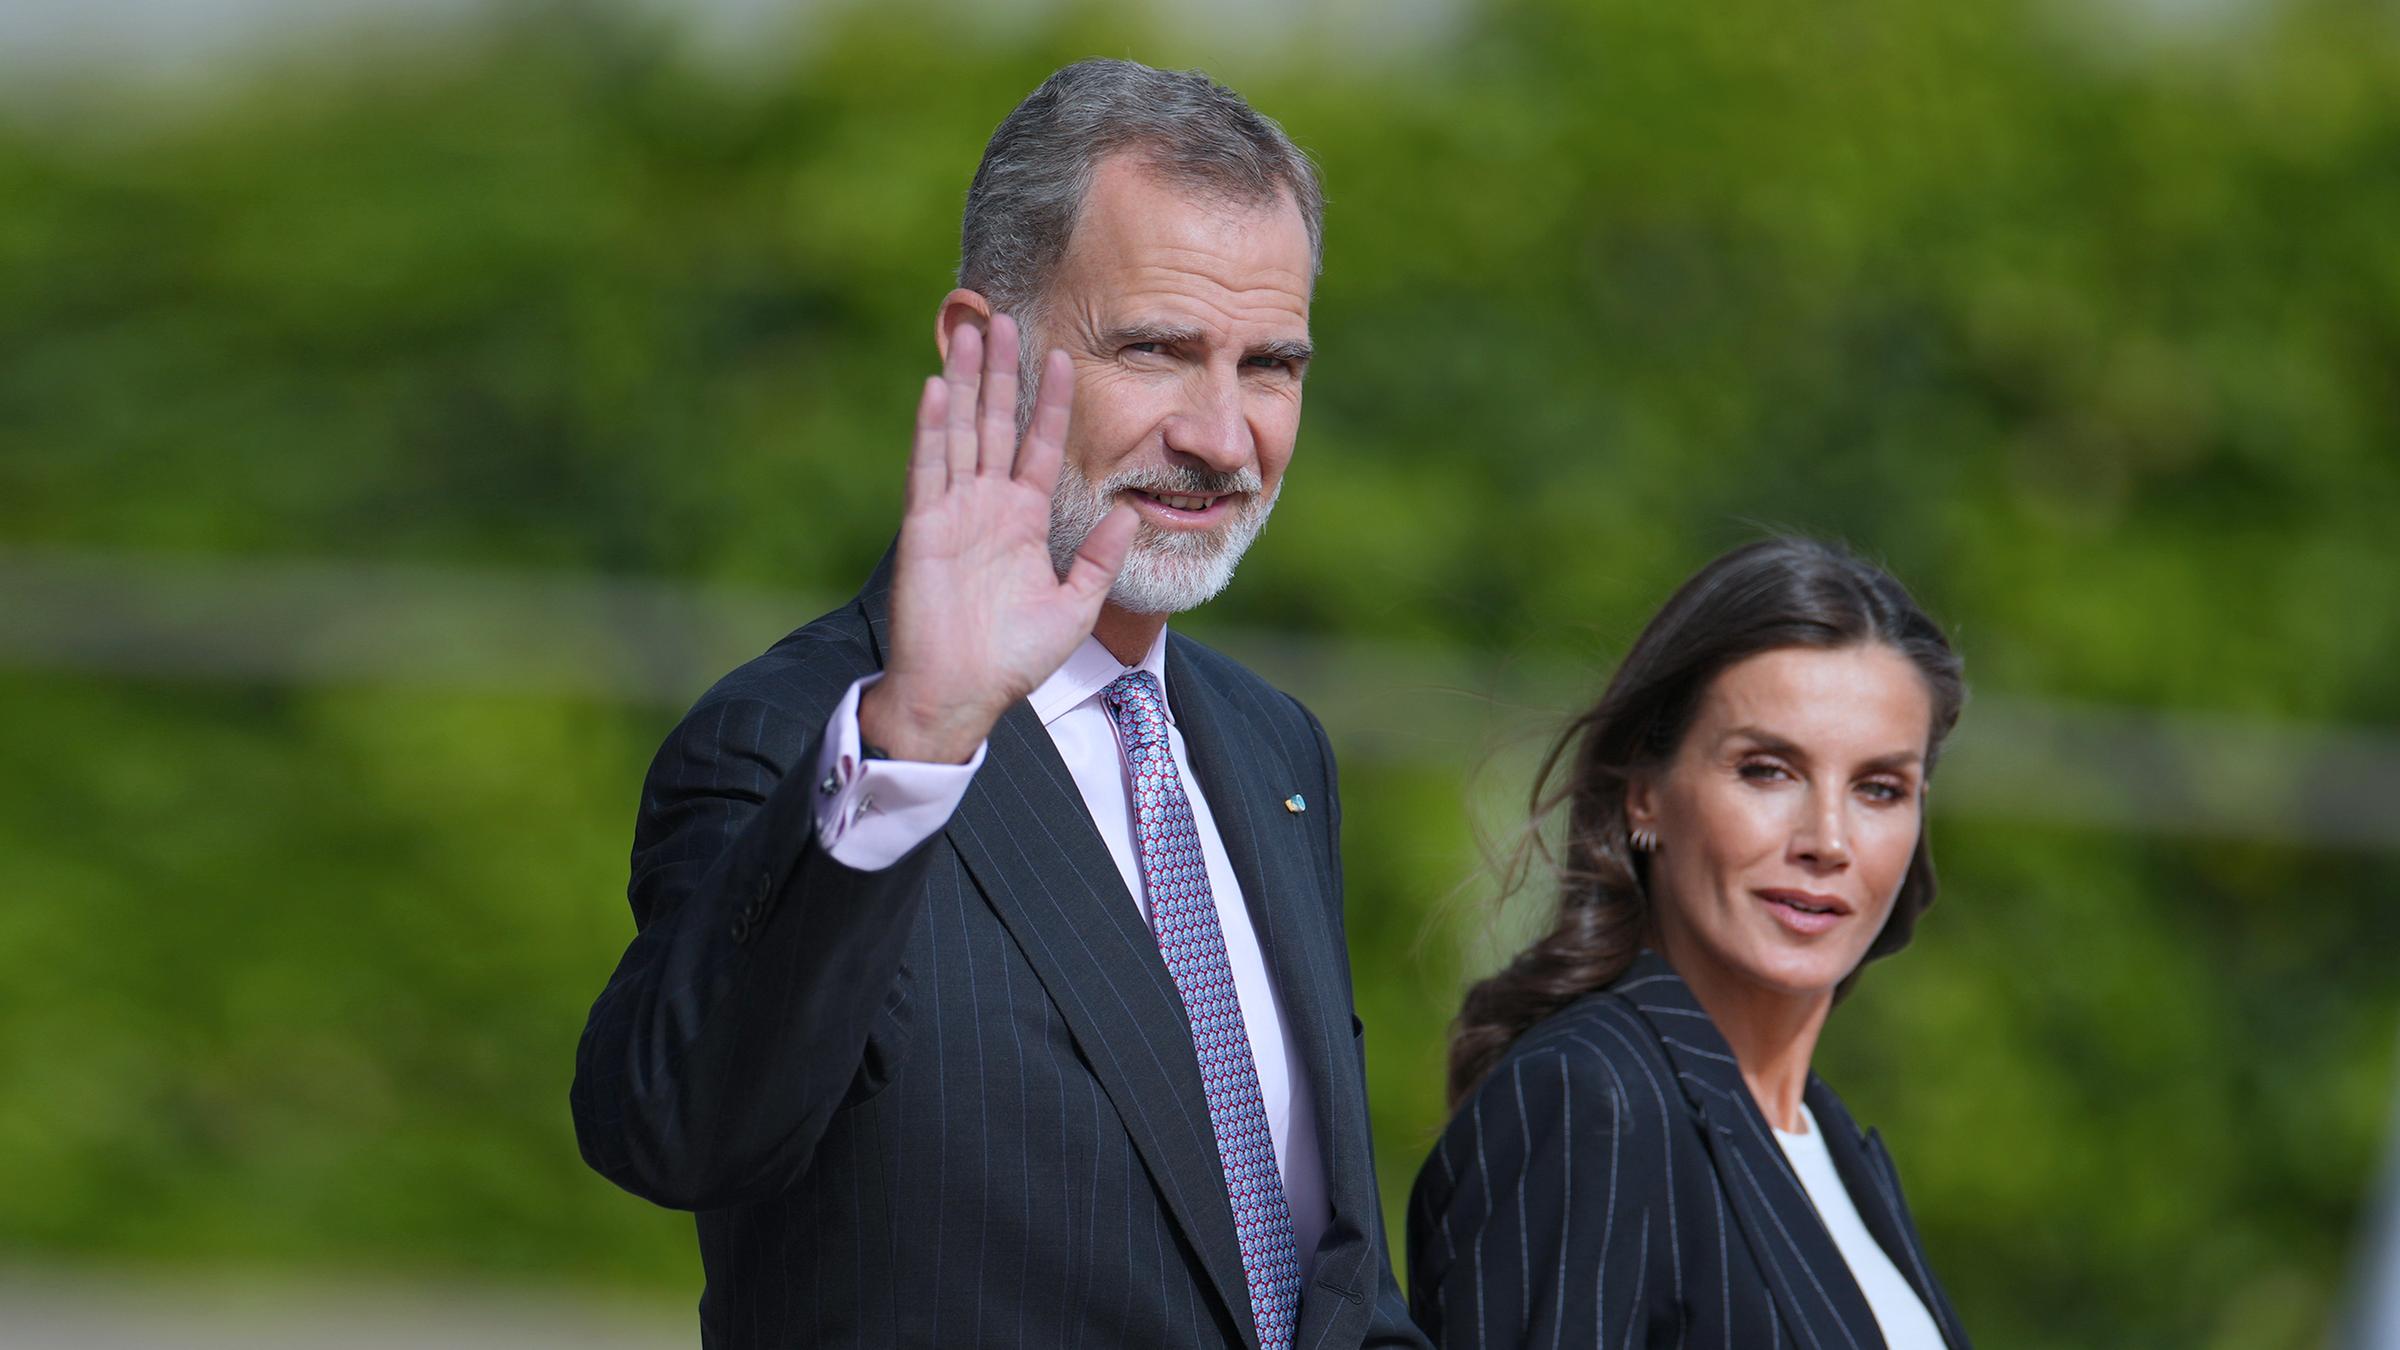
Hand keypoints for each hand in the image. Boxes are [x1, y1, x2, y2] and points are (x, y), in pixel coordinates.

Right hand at [860, 313, 1136, 763]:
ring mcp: (954, 512)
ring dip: (966, 383)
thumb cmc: (1014, 660)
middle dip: (1001, 372)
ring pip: (961, 432)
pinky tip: (938, 388)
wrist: (962, 695)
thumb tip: (1132, 512)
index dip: (1050, 402)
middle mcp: (987, 506)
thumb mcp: (1075, 607)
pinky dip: (933, 429)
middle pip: (995, 424)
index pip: (1040, 446)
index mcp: (1024, 520)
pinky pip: (930, 469)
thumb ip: (1100, 558)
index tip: (1064, 356)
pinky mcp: (924, 528)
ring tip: (970, 331)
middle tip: (1004, 318)